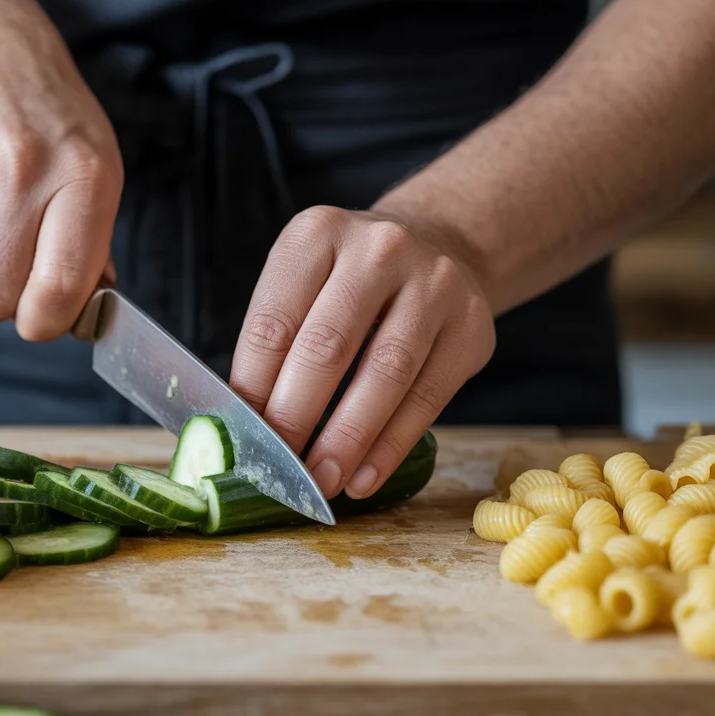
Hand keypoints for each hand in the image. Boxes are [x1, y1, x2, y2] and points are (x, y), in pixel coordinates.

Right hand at [0, 0, 122, 339]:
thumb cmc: (45, 116)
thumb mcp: (95, 164)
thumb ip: (94, 241)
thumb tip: (85, 307)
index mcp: (82, 176)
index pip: (60, 287)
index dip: (47, 322)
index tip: (41, 319)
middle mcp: (21, 170)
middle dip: (1, 298)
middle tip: (8, 268)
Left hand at [229, 206, 495, 499]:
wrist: (438, 246)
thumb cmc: (349, 282)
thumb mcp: (304, 283)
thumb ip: (275, 345)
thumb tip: (242, 430)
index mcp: (317, 234)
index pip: (273, 323)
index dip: (253, 389)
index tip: (243, 440)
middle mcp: (378, 249)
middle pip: (328, 346)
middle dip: (296, 418)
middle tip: (278, 470)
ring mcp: (434, 284)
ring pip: (385, 374)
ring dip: (348, 440)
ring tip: (322, 481)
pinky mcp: (472, 327)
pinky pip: (427, 397)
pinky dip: (390, 446)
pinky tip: (363, 477)